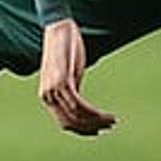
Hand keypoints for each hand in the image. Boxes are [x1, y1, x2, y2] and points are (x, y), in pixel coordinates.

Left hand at [37, 19, 114, 135]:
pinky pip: (80, 105)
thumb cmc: (64, 49)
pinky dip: (94, 112)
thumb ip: (71, 90)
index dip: (83, 130)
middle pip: (71, 123)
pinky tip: (106, 114)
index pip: (65, 123)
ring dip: (97, 121)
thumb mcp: (68, 74)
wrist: (58, 28)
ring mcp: (53, 90)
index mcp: (47, 96)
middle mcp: (47, 96)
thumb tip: (81, 105)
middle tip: (109, 127)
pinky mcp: (62, 81)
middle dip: (92, 128)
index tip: (99, 132)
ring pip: (77, 116)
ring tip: (112, 121)